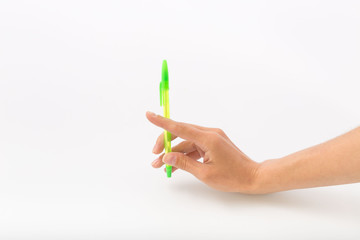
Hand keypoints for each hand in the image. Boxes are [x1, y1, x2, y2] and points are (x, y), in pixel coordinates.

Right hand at [146, 111, 260, 192]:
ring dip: (174, 152)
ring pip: (186, 141)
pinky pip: (194, 146)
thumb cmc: (232, 177)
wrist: (252, 177)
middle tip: (154, 156)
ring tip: (160, 165)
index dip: (162, 122)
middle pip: (181, 133)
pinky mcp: (213, 144)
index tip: (149, 115)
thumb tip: (166, 157)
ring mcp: (212, 138)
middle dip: (165, 144)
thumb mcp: (205, 173)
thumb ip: (184, 163)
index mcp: (208, 138)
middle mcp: (209, 134)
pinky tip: (175, 165)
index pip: (180, 127)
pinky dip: (184, 154)